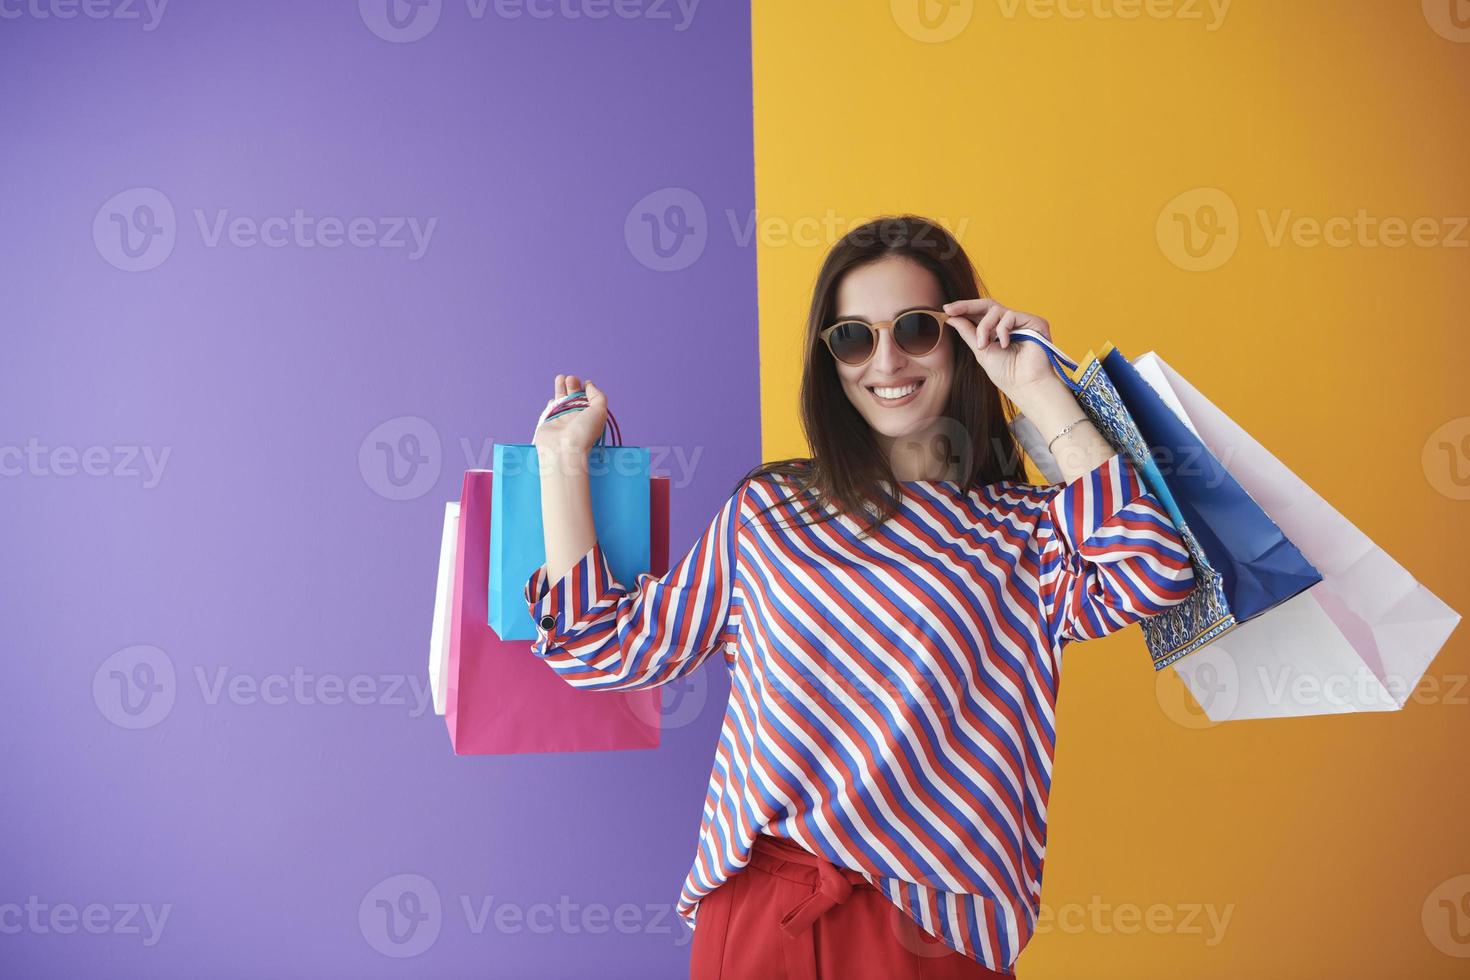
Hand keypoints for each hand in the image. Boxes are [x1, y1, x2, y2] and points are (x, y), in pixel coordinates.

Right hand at [533, 374, 606, 456]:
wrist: (563, 450)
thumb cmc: (583, 432)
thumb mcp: (599, 411)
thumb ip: (597, 395)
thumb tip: (589, 384)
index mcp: (589, 416)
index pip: (588, 398)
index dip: (586, 389)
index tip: (584, 383)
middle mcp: (576, 417)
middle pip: (574, 396)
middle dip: (572, 384)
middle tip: (570, 378)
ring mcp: (562, 418)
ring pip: (561, 399)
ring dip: (561, 387)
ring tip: (560, 377)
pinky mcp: (549, 421)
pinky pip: (550, 408)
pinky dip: (552, 402)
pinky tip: (553, 398)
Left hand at [942, 298, 1059, 402]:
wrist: (1024, 385)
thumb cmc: (1006, 373)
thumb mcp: (981, 351)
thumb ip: (968, 332)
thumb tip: (951, 318)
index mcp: (998, 331)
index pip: (980, 314)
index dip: (964, 309)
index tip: (946, 310)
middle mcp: (1011, 324)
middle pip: (987, 305)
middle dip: (967, 306)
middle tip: (950, 310)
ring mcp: (1023, 322)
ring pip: (996, 310)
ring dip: (984, 327)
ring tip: (983, 345)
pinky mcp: (1035, 323)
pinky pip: (1011, 315)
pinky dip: (1003, 329)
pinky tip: (1004, 345)